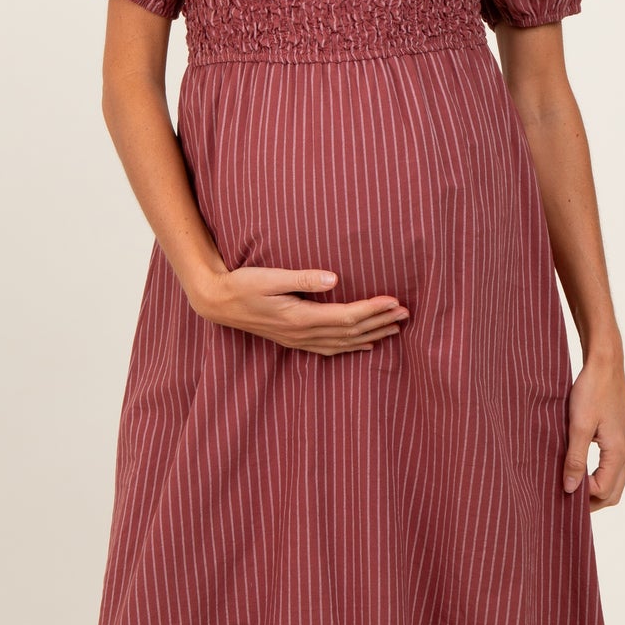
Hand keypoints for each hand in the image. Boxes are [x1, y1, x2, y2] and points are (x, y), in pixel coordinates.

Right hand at [193, 266, 408, 356]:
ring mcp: (299, 340)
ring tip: (396, 328)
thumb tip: (334, 278)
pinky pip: (330, 349)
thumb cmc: (242, 284)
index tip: (395, 301)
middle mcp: (303, 333)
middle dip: (380, 322)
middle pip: (351, 332)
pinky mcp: (295, 340)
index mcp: (300, 317)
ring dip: (372, 335)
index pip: (347, 316)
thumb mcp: (269, 276)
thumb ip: (302, 278)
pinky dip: (353, 347)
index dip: (373, 309)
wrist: (218, 303)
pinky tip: (367, 345)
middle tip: (407, 314)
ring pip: (344, 343)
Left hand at [563, 355, 624, 508]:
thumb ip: (574, 459)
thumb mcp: (578, 426)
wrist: (605, 364)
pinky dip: (599, 476)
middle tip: (565, 497)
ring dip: (595, 489)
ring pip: (615, 482)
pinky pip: (614, 468)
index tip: (560, 486)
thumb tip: (570, 488)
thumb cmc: (591, 391)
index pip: (603, 490)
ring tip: (571, 485)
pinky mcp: (622, 438)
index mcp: (619, 451)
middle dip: (591, 500)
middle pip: (613, 493)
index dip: (582, 494)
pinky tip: (581, 470)